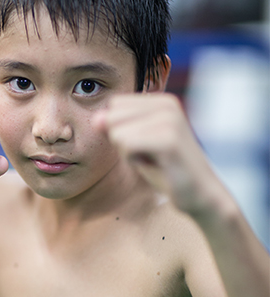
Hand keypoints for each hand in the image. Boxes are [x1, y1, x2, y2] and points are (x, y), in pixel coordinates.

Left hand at [95, 93, 223, 215]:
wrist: (200, 195)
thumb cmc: (164, 168)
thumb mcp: (134, 143)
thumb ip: (114, 127)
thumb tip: (96, 119)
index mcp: (161, 100)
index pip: (114, 106)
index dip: (120, 130)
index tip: (145, 144)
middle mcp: (167, 103)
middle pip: (112, 117)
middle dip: (121, 141)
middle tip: (148, 154)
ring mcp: (170, 119)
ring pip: (117, 133)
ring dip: (128, 153)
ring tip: (154, 160)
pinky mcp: (169, 139)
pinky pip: (126, 145)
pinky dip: (134, 160)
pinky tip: (156, 166)